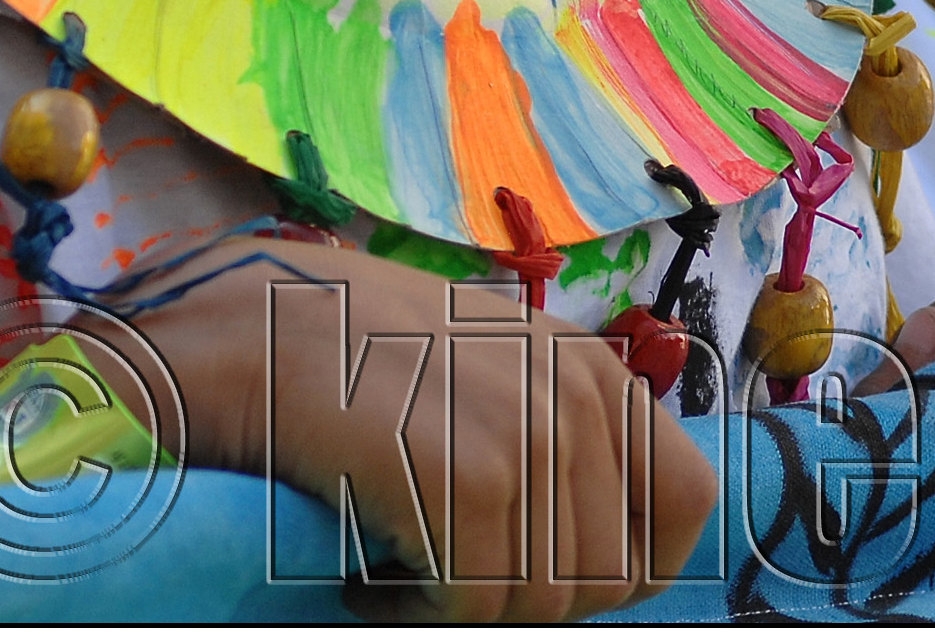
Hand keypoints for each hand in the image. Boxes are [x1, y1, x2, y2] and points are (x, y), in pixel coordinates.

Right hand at [93, 239, 714, 621]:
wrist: (248, 329)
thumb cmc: (354, 360)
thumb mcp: (490, 369)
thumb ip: (561, 433)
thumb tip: (616, 553)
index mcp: (595, 372)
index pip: (687, 506)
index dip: (629, 567)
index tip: (546, 576)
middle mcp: (577, 395)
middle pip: (609, 577)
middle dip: (527, 601)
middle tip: (445, 575)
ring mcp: (528, 434)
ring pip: (545, 601)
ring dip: (466, 609)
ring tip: (403, 569)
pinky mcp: (470, 479)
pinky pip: (476, 604)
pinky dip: (417, 611)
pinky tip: (369, 578)